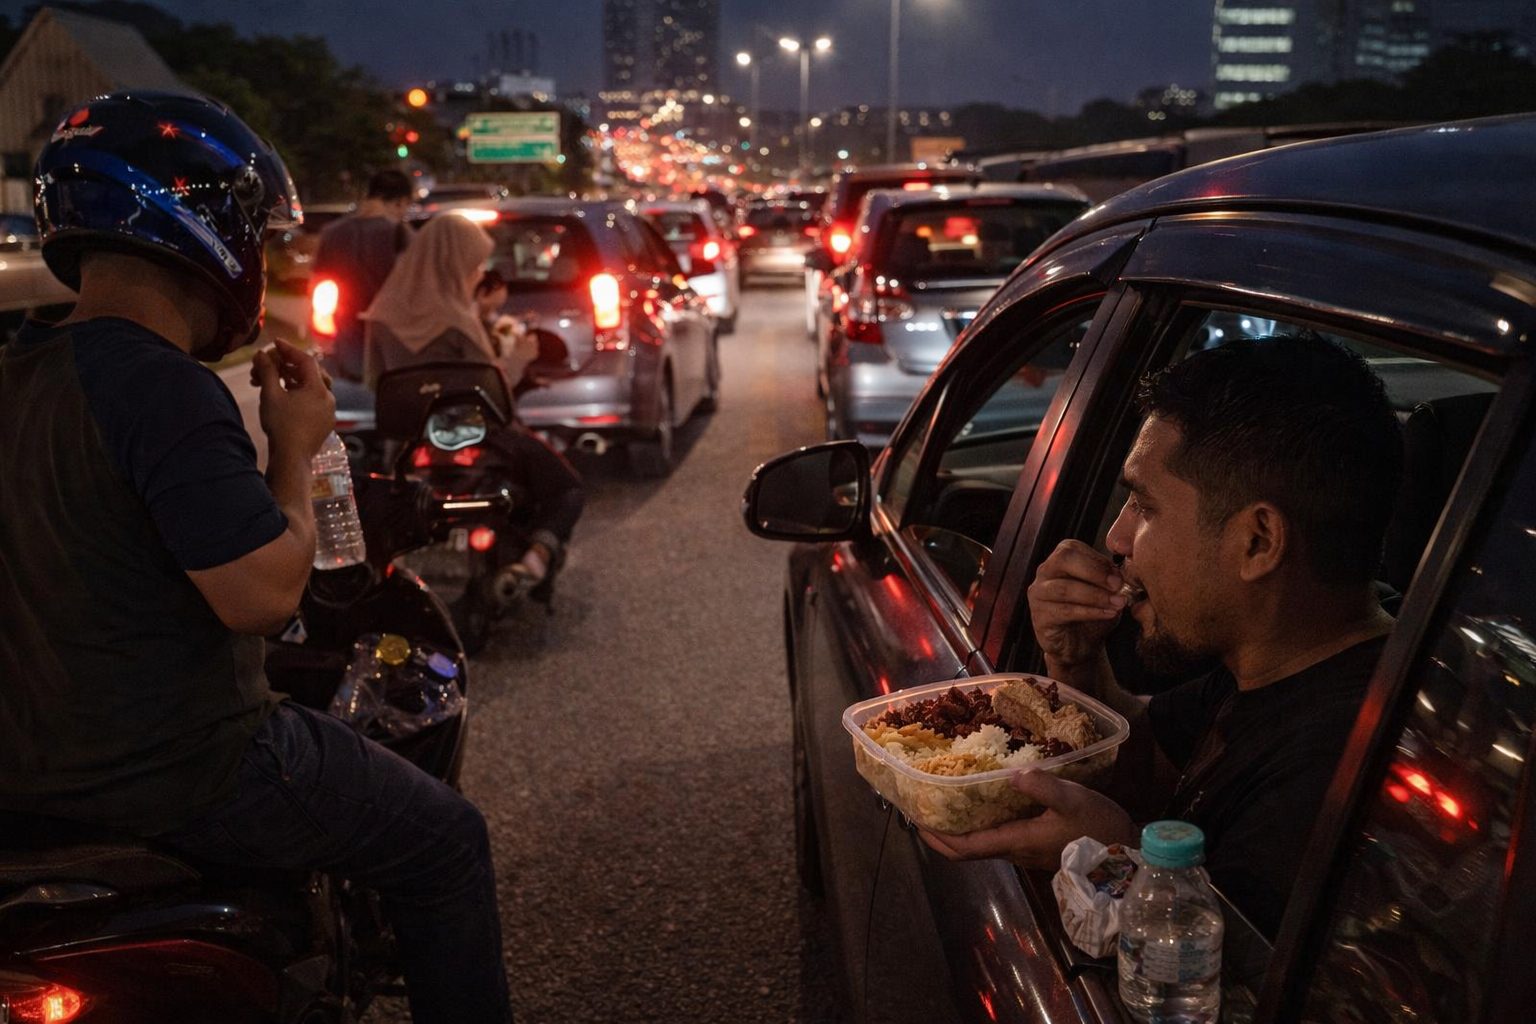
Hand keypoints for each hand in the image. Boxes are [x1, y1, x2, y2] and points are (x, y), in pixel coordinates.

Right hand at [251, 338, 333, 460]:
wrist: (292, 458)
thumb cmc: (281, 426)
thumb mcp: (270, 395)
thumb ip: (267, 371)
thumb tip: (261, 354)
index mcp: (318, 388)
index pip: (306, 360)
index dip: (289, 349)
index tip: (275, 343)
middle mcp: (328, 398)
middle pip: (309, 373)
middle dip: (286, 366)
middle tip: (268, 366)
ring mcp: (328, 411)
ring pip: (310, 387)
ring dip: (290, 381)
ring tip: (270, 383)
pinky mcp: (324, 422)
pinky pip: (312, 401)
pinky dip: (297, 394)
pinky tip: (282, 397)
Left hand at [919, 770, 1136, 869]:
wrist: (1127, 856)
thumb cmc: (1099, 828)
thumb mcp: (1073, 799)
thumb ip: (1042, 786)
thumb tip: (1012, 774)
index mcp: (1016, 842)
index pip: (965, 849)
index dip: (937, 838)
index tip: (916, 821)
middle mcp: (1014, 852)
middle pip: (967, 850)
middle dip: (941, 834)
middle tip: (923, 808)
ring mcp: (1025, 852)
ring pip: (982, 844)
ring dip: (959, 829)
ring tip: (947, 801)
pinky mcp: (1036, 847)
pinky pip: (998, 838)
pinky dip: (981, 824)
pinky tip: (984, 801)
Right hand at [1027, 539, 1126, 670]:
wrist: (1081, 645)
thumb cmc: (1093, 612)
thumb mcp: (1107, 590)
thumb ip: (1111, 577)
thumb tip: (1123, 570)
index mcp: (1060, 559)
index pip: (1073, 548)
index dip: (1099, 561)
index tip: (1120, 576)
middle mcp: (1045, 572)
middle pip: (1064, 559)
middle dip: (1094, 572)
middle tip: (1117, 586)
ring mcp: (1039, 594)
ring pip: (1065, 588)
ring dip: (1096, 595)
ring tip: (1118, 603)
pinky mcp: (1040, 617)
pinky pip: (1064, 611)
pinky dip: (1090, 612)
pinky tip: (1108, 614)